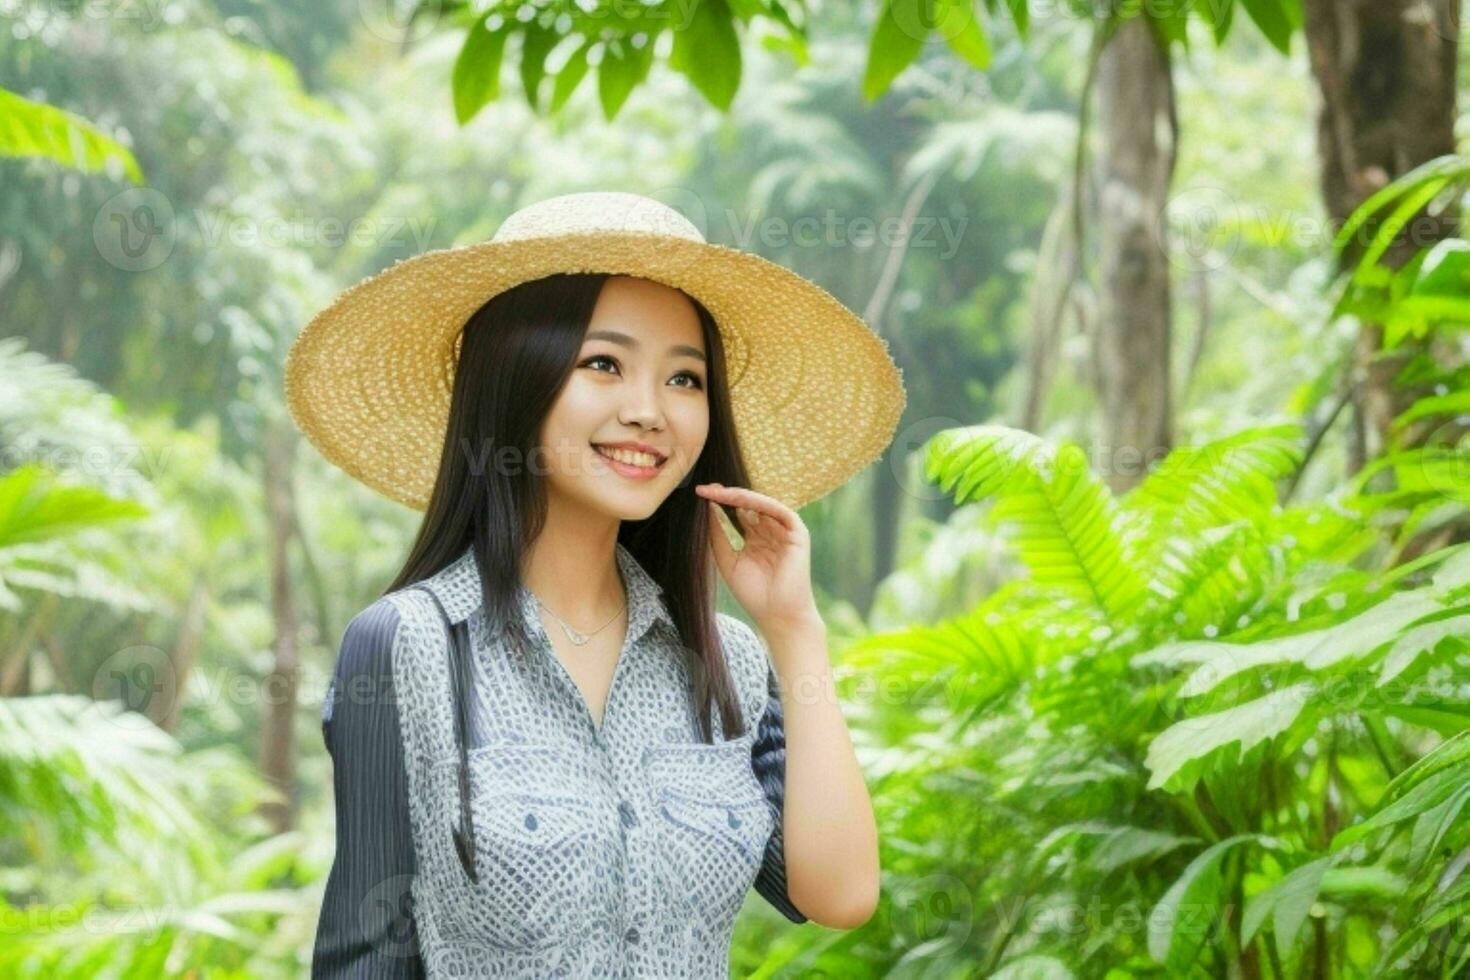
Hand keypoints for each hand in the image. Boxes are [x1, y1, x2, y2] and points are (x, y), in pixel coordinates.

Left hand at [696, 482, 821, 636]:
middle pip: (748, 505)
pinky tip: (740, 500)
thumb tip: (707, 509)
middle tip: (705, 489)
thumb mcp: (728, 560)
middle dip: (727, 495)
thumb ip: (718, 536)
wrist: (778, 616)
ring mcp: (785, 531)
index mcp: (756, 539)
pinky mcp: (798, 534)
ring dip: (739, 496)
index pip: (739, 512)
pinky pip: (779, 511)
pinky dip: (760, 503)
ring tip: (718, 493)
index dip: (721, 502)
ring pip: (762, 504)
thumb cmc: (754, 594)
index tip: (700, 494)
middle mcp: (771, 531)